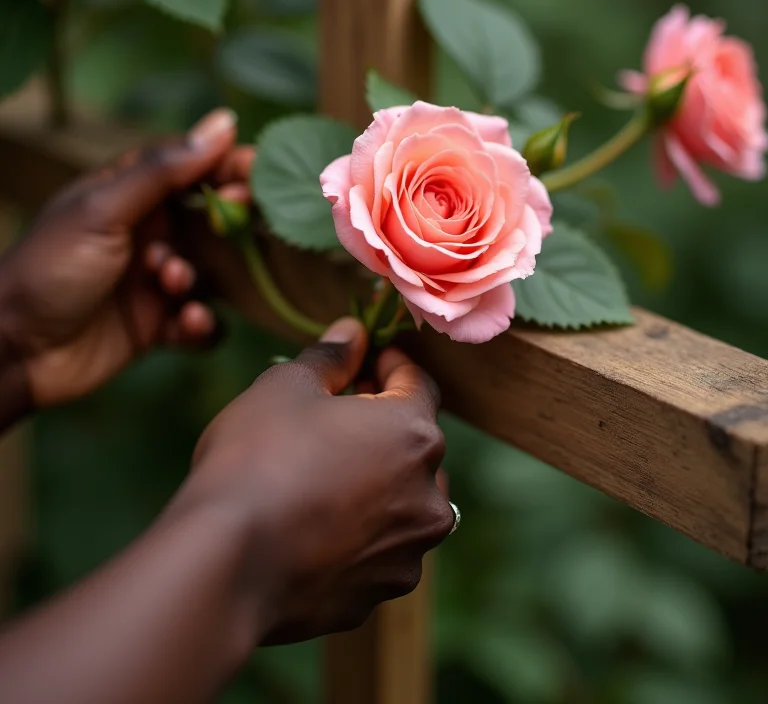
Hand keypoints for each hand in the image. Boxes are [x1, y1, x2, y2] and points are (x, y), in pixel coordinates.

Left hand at [0, 109, 253, 408]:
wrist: (17, 350)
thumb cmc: (51, 267)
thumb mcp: (103, 209)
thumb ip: (163, 170)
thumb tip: (223, 122)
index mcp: (130, 196)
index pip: (191, 168)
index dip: (226, 166)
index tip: (258, 173)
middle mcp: (149, 235)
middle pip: (210, 221)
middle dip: (227, 227)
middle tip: (233, 229)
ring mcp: (156, 283)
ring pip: (209, 275)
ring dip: (197, 279)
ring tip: (170, 283)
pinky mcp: (160, 326)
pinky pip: (202, 323)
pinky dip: (202, 325)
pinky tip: (186, 324)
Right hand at [183, 317, 453, 643]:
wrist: (226, 566)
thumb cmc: (257, 459)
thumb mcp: (286, 388)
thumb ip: (330, 356)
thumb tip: (353, 331)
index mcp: (413, 432)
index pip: (417, 383)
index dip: (390, 365)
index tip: (367, 359)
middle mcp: (428, 493)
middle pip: (415, 442)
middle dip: (382, 421)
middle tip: (338, 412)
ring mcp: (409, 549)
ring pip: (405, 498)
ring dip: (380, 478)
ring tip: (330, 471)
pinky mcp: (381, 591)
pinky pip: (382, 546)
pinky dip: (363, 529)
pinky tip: (321, 524)